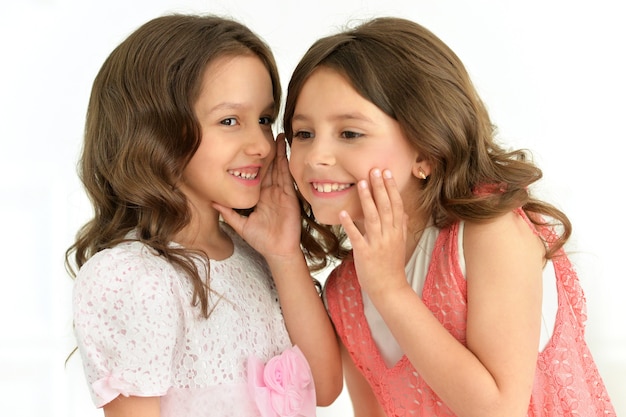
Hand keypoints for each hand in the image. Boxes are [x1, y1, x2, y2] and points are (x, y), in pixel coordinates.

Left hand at [213, 134, 301, 259]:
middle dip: (269, 152)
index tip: (250, 148)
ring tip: (279, 136)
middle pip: (270, 167)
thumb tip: (213, 202)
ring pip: (279, 168)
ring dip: (279, 153)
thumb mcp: (241, 225)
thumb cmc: (262, 240)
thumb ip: (228, 214)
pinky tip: (286, 152)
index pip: (258, 175)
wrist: (278, 251)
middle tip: (267, 133)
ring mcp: (281, 193)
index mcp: (261, 197)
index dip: (256, 161)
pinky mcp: (289, 196)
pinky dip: (287, 164)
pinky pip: (287, 178)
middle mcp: (271, 192)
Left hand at [339, 168, 408, 297]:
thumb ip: (401, 227)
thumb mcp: (400, 244)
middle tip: (374, 170)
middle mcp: (389, 235)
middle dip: (380, 187)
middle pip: (385, 207)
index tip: (387, 172)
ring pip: (373, 217)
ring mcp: (377, 243)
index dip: (391, 188)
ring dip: (367, 199)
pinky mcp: (365, 253)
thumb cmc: (392, 267)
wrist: (390, 289)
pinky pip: (357, 236)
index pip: (396, 204)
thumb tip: (403, 212)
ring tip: (361, 183)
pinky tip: (343, 212)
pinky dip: (350, 224)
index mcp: (397, 231)